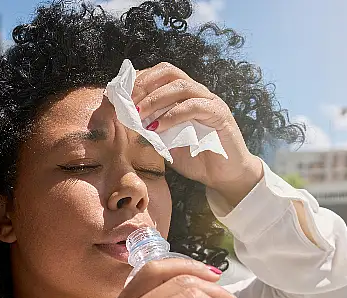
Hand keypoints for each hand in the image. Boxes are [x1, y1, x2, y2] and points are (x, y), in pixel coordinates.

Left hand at [132, 62, 264, 206]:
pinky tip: (157, 128)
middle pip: (170, 72)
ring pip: (181, 86)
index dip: (140, 80)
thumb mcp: (167, 142)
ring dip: (156, 99)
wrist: (225, 176)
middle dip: (145, 84)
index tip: (121, 94)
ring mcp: (210, 102)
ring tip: (139, 114)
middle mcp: (198, 93)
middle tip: (128, 102)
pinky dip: (173, 115)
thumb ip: (152, 129)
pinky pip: (194, 107)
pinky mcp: (219, 115)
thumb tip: (128, 121)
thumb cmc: (196, 158)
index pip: (160, 74)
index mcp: (184, 96)